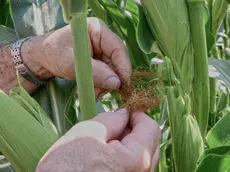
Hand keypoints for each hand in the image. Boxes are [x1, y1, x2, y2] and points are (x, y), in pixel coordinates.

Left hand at [22, 17, 130, 97]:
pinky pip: (106, 74)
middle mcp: (103, 39)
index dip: (123, 67)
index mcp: (97, 30)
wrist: (42, 58)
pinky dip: (100, 85)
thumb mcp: (72, 63)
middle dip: (111, 80)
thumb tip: (116, 84)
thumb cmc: (53, 54)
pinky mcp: (99, 60)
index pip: (118, 48)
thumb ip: (95, 72)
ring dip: (104, 85)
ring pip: (112, 70)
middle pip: (116, 61)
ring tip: (92, 94)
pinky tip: (90, 91)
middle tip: (100, 93)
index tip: (123, 85)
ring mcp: (101, 50)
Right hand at [36, 110, 160, 171]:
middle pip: (150, 142)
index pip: (151, 128)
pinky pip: (134, 167)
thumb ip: (112, 119)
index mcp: (137, 159)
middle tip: (113, 126)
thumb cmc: (66, 166)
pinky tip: (105, 155)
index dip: (137, 115)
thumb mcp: (87, 132)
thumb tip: (124, 113)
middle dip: (134, 129)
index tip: (124, 112)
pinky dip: (124, 156)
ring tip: (105, 142)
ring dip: (128, 143)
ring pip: (143, 155)